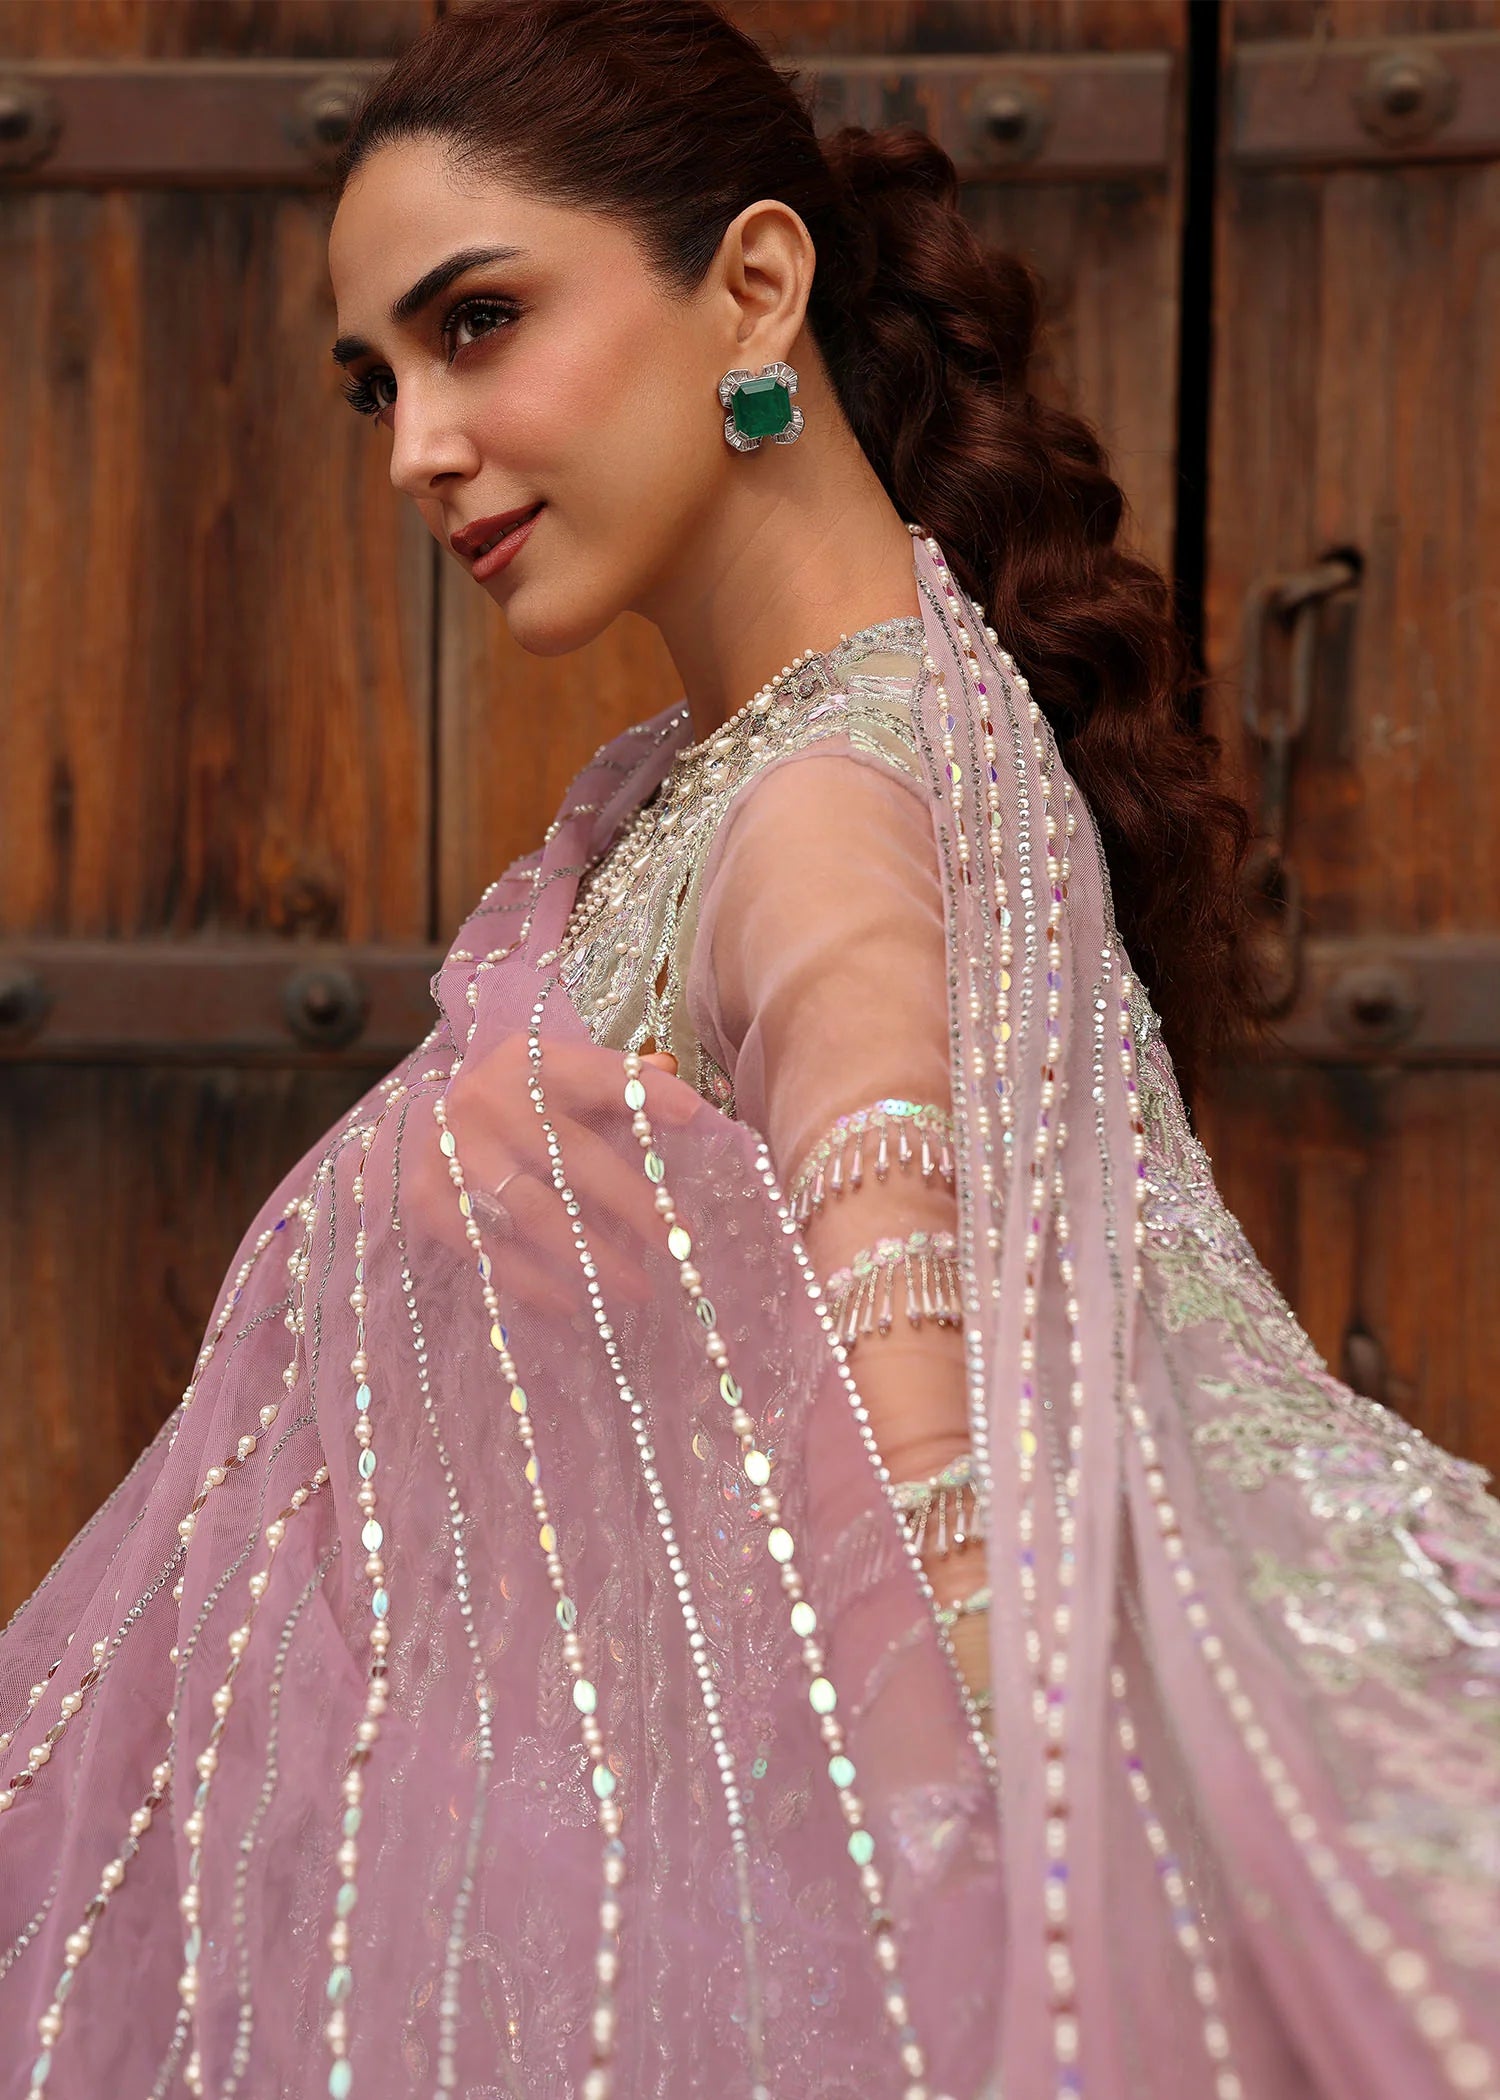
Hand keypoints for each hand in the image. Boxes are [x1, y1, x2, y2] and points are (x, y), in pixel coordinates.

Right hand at [397, 1033, 697, 1314]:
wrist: (425, 1124)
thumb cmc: (517, 1105)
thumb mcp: (560, 1079)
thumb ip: (621, 1087)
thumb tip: (691, 1112)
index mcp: (529, 1061)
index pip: (598, 1074)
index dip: (646, 1094)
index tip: (694, 1119)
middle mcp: (488, 1099)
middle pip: (573, 1156)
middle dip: (632, 1204)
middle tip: (678, 1245)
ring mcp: (453, 1150)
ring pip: (534, 1212)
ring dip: (591, 1257)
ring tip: (637, 1289)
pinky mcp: (428, 1198)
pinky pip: (488, 1251)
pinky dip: (531, 1282)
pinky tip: (571, 1304)